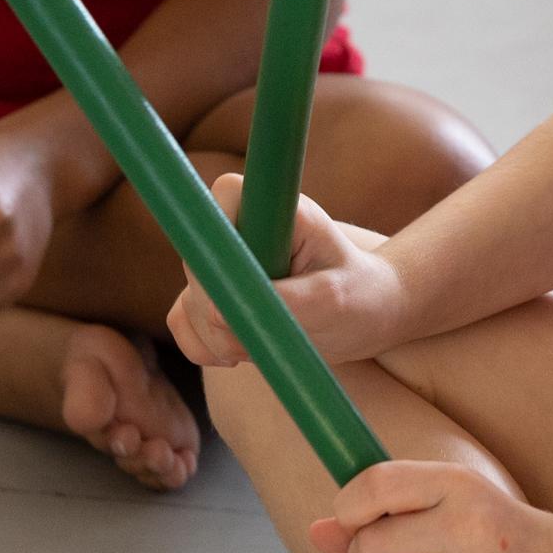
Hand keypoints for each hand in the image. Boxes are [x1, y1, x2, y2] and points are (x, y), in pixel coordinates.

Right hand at [168, 178, 415, 369]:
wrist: (369, 316)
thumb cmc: (361, 298)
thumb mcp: (332, 300)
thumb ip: (280, 301)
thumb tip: (218, 313)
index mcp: (274, 209)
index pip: (223, 197)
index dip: (220, 243)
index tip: (239, 290)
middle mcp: (242, 230)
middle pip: (196, 259)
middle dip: (218, 308)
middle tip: (260, 331)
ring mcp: (224, 265)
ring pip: (188, 299)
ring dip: (214, 336)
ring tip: (263, 344)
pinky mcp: (214, 297)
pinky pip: (183, 322)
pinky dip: (203, 347)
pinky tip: (240, 356)